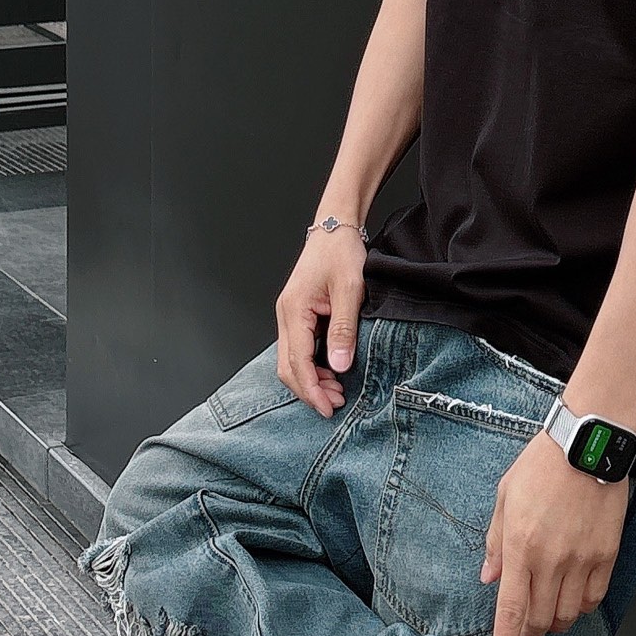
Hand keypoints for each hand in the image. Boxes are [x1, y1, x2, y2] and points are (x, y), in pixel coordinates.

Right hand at [275, 228, 365, 417]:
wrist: (334, 229)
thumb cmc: (341, 252)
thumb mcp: (350, 290)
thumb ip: (343, 329)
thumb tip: (340, 366)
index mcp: (294, 309)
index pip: (298, 361)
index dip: (312, 389)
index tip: (328, 407)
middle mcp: (286, 315)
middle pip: (288, 366)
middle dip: (310, 389)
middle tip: (335, 404)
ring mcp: (290, 315)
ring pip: (292, 359)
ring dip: (311, 379)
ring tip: (337, 391)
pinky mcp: (298, 315)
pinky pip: (299, 348)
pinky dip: (312, 365)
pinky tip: (331, 371)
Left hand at [480, 432, 630, 635]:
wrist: (586, 445)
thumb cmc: (543, 465)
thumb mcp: (505, 497)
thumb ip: (495, 541)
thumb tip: (489, 577)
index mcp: (520, 546)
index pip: (510, 611)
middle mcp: (551, 559)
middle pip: (539, 620)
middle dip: (528, 633)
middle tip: (525, 627)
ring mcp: (581, 560)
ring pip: (566, 615)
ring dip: (554, 622)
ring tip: (548, 608)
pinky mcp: (606, 555)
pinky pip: (593, 599)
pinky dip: (581, 607)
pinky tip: (573, 596)